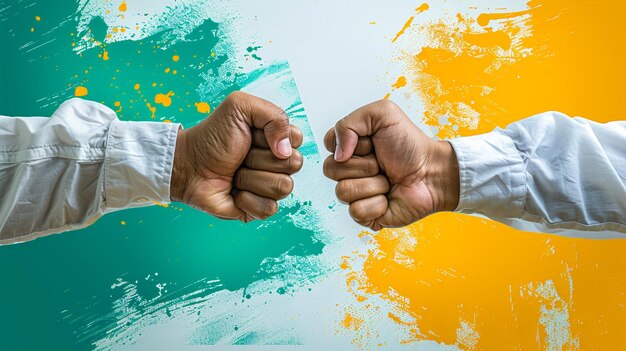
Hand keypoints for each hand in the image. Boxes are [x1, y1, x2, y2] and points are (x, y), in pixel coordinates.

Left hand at [171, 92, 303, 221]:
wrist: (188, 164)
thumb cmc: (213, 137)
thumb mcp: (240, 107)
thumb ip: (273, 115)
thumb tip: (286, 149)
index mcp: (277, 139)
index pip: (297, 140)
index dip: (274, 138)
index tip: (251, 136)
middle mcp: (278, 163)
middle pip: (293, 164)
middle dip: (260, 158)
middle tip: (240, 155)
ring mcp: (270, 187)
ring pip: (282, 187)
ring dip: (251, 179)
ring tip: (235, 173)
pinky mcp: (259, 209)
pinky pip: (269, 208)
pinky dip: (247, 199)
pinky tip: (234, 192)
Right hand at [323, 100, 459, 229]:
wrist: (433, 172)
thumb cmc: (410, 145)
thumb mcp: (382, 114)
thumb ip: (349, 123)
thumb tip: (338, 154)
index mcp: (349, 148)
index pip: (329, 145)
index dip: (352, 144)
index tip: (373, 143)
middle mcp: (348, 172)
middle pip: (331, 170)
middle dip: (364, 165)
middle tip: (383, 163)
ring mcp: (355, 194)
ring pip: (343, 192)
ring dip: (373, 184)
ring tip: (389, 181)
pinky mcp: (364, 215)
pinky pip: (356, 211)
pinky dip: (378, 204)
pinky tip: (389, 198)